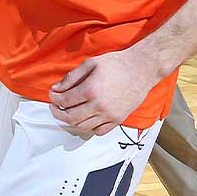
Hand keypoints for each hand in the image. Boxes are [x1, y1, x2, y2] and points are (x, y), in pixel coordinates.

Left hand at [47, 47, 164, 136]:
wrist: (143, 68)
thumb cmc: (118, 63)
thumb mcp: (91, 64)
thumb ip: (71, 77)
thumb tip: (56, 88)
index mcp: (90, 90)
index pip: (64, 101)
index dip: (54, 98)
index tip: (53, 95)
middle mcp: (99, 105)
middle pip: (70, 117)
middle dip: (58, 113)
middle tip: (55, 107)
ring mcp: (109, 114)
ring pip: (82, 126)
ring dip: (72, 121)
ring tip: (69, 112)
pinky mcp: (118, 119)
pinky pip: (99, 131)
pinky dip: (89, 127)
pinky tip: (86, 118)